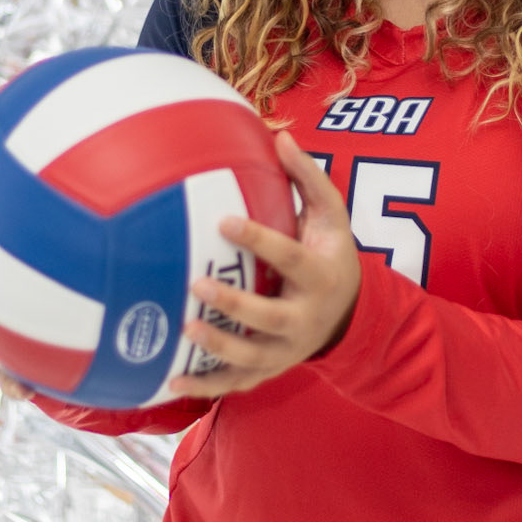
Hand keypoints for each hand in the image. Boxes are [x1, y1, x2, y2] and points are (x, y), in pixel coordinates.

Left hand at [166, 131, 360, 399]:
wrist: (350, 315)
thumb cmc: (330, 255)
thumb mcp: (331, 217)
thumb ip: (308, 178)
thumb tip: (280, 136)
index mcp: (318, 276)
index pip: (288, 258)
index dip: (258, 240)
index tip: (223, 221)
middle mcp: (304, 319)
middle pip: (269, 318)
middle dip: (234, 304)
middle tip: (198, 283)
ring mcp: (286, 350)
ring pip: (251, 357)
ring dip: (218, 348)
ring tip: (186, 329)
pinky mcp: (269, 370)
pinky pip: (235, 384)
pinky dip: (204, 386)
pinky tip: (170, 382)